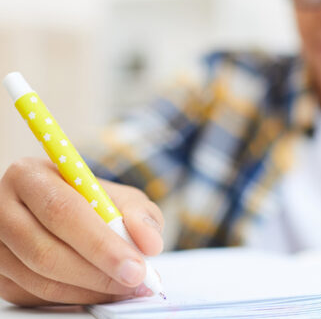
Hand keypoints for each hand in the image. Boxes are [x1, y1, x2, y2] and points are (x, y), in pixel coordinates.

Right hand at [0, 158, 164, 305]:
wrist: (68, 212)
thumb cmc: (94, 201)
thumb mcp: (122, 197)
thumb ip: (141, 215)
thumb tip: (150, 244)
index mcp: (30, 177)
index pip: (63, 212)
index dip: (101, 244)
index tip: (136, 265)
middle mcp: (3, 208)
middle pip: (46, 251)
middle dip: (98, 273)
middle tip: (135, 281)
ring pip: (40, 279)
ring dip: (89, 290)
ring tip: (125, 287)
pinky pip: (35, 295)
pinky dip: (75, 298)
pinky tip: (102, 291)